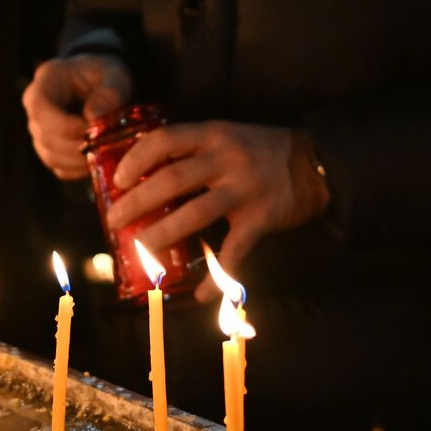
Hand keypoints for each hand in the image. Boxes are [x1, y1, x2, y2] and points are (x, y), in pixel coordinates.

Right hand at [22, 53, 132, 178]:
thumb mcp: (115, 76)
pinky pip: (59, 168)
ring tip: (103, 153)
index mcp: (47, 81)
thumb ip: (109, 93)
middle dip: (75, 146)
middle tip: (104, 145)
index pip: (39, 107)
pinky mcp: (51, 150)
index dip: (62, 124)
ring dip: (78, 160)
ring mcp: (40, 131)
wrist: (104, 85)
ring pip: (49, 156)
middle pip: (44, 136)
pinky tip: (97, 160)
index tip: (89, 129)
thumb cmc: (107, 76)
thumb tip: (93, 117)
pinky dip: (79, 170)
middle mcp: (36, 108)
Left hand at [103, 121, 330, 297]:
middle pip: (172, 179)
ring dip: (163, 234)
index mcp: (213, 135)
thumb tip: (145, 175)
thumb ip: (193, 150)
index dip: (136, 158)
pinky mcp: (261, 218)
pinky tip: (197, 295)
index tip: (116, 179)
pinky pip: (234, 252)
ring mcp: (245, 189)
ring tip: (141, 249)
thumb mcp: (227, 136)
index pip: (165, 140)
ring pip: (195, 214)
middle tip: (113, 220)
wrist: (317, 163)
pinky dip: (214, 278)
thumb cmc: (262, 150)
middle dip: (137, 202)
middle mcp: (227, 159)